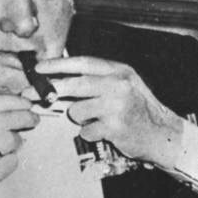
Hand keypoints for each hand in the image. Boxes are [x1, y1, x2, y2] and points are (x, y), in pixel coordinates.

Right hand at [0, 95, 37, 197]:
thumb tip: (15, 107)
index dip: (10, 101)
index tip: (25, 103)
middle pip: (1, 120)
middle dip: (23, 117)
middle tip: (33, 118)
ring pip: (9, 139)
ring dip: (16, 142)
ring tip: (9, 149)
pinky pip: (11, 161)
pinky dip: (12, 161)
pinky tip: (2, 164)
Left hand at [26, 57, 183, 168]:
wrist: (162, 133)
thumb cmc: (138, 109)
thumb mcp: (123, 84)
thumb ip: (97, 78)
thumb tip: (59, 77)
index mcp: (119, 71)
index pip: (82, 63)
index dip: (57, 64)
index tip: (38, 69)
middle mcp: (119, 85)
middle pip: (76, 84)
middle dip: (53, 90)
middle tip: (34, 94)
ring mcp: (117, 106)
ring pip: (77, 111)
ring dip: (79, 118)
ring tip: (95, 119)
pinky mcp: (115, 128)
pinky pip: (86, 131)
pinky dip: (89, 134)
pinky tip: (103, 131)